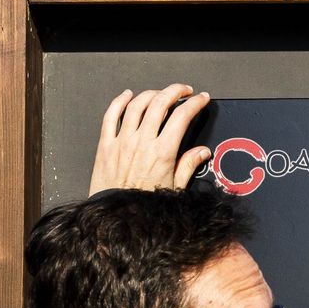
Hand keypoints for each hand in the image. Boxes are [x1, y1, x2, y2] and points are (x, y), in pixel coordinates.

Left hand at [89, 84, 212, 194]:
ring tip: (160, 93)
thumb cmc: (145, 206)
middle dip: (175, 91)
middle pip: (160, 103)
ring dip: (151, 93)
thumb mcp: (175, 188)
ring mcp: (122, 141)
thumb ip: (188, 165)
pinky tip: (127, 95)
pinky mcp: (106, 144)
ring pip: (137, 105)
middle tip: (183, 91)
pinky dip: (120, 101)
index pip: (182, 117)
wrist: (118, 217)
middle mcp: (142, 142)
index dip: (194, 104)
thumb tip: (202, 152)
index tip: (200, 99)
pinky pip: (111, 115)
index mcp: (162, 153)